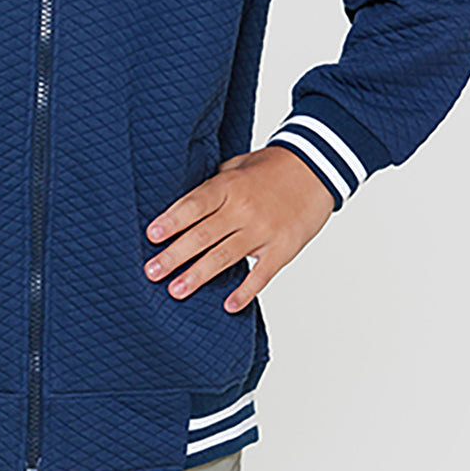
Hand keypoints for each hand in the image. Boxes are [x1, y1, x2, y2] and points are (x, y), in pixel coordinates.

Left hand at [143, 146, 335, 312]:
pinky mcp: (282, 248)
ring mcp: (263, 231)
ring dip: (198, 276)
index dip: (172, 220)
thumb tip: (185, 206)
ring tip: (175, 290)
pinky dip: (245, 291)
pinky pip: (261, 274)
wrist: (317, 168)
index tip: (152, 235)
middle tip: (152, 271)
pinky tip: (228, 306)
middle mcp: (243, 209)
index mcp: (229, 185)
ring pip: (224, 257)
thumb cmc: (273, 167)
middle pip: (202, 235)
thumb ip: (214, 184)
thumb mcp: (238, 165)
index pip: (194, 204)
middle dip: (174, 255)